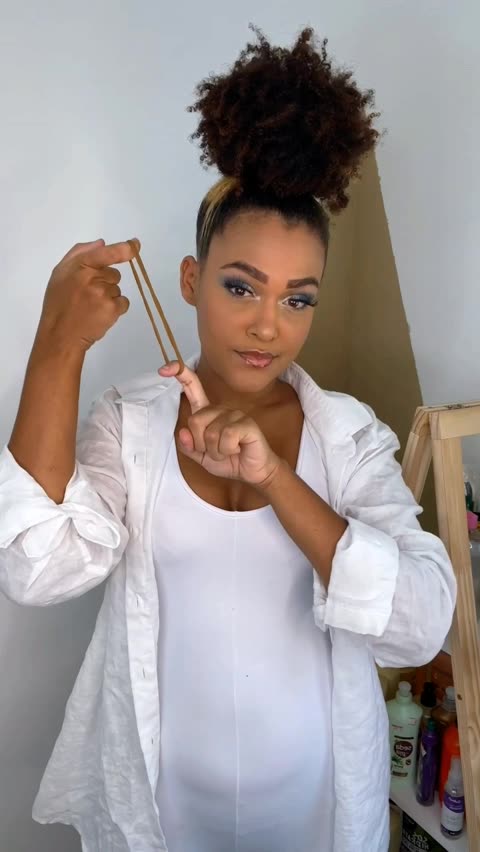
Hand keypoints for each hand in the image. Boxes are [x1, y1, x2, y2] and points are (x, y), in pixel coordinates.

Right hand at [35, 238, 139, 352]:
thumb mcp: (60, 273)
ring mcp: (104, 294)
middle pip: (114, 274)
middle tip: (88, 294)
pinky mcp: (112, 309)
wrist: (61, 334)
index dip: (125, 248)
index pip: (107, 253)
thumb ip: (80, 253)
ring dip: (108, 296)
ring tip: (91, 306)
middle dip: (105, 281)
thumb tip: (102, 243)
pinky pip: (123, 302)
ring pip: (117, 289)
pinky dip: (116, 308)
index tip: (135, 244)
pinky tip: (99, 313)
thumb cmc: (59, 303)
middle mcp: (94, 277)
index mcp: (80, 265)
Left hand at [158, 362, 280, 487]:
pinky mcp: (246, 423)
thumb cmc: (229, 460)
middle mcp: (220, 409)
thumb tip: (183, 433)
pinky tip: (237, 449)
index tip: (163, 369)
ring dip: (216, 451)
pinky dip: (227, 450)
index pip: (193, 388)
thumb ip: (189, 446)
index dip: (180, 375)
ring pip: (210, 433)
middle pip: (195, 420)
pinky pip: (227, 436)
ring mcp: (234, 414)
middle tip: (216, 451)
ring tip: (228, 451)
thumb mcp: (201, 457)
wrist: (252, 472)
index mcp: (207, 413)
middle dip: (201, 444)